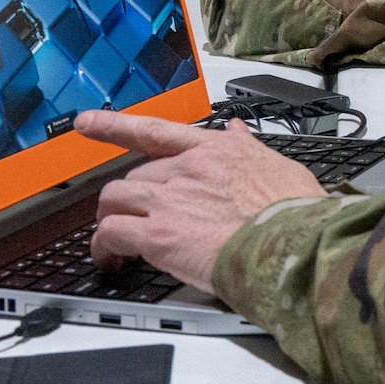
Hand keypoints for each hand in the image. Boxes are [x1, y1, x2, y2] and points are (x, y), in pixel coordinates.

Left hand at [75, 111, 326, 292]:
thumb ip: (250, 148)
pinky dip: (103, 247)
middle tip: (133, 221)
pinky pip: (111, 233)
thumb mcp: (279, 166)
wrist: (293, 242)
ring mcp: (170, 199)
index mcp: (217, 150)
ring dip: (110, 219)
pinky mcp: (159, 234)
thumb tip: (237, 132)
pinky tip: (111, 260)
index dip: (116, 126)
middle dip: (131, 200)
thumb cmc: (296, 213)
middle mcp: (188, 168)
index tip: (87, 122)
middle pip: (136, 175)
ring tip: (113, 244)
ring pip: (115, 199)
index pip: (156, 131)